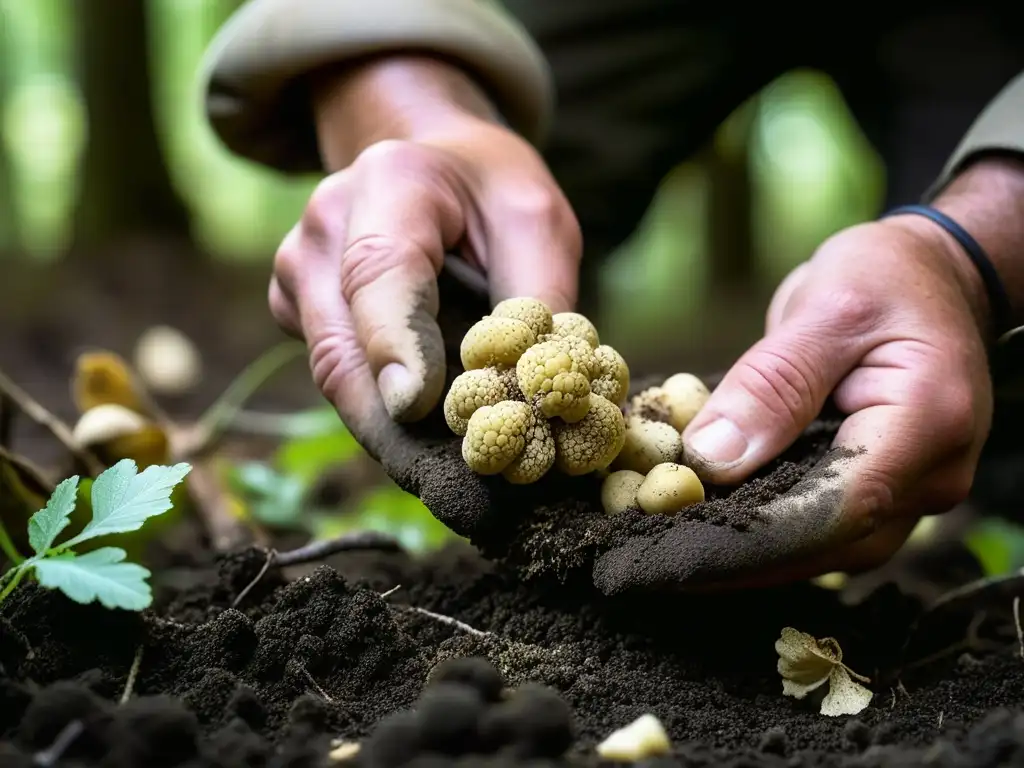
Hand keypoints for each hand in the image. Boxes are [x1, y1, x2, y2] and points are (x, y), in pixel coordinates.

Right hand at [268, 57, 580, 454]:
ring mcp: (298, 267)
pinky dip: (377, 412)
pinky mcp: (297, 306)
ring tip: (446, 478)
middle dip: (392, 424)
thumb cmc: (489, 192)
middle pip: (342, 343)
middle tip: (449, 486)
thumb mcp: (537, 220)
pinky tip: (424, 436)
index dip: (396, 343)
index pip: (380, 273)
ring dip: (386, 430)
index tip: (415, 408)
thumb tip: (537, 392)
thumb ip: (537, 295)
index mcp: (390, 184)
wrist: (431, 163)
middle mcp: (326, 225)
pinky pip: (334, 373)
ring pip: (333, 372)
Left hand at [681, 212, 996, 585]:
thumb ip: (773, 384)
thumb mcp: (826, 309)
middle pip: (828, 542)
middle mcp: (931, 475)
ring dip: (746, 551)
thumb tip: (710, 459)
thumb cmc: (885, 278)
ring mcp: (912, 491)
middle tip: (651, 557)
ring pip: (824, 547)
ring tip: (666, 547)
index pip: (838, 507)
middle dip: (738, 557)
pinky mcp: (882, 491)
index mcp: (928, 423)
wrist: (931, 276)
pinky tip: (705, 524)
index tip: (677, 547)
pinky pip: (820, 524)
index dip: (754, 538)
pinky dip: (763, 527)